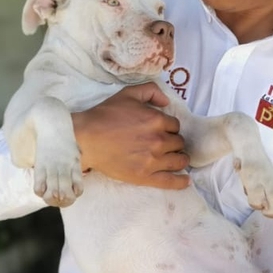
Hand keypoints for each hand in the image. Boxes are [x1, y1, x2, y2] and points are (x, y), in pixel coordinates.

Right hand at [72, 82, 189, 188]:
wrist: (87, 139)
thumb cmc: (105, 115)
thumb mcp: (128, 94)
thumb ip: (151, 91)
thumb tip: (167, 103)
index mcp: (156, 120)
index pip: (175, 125)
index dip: (169, 127)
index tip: (162, 130)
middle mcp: (158, 140)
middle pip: (178, 143)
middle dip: (173, 142)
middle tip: (165, 144)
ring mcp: (153, 160)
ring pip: (179, 160)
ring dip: (179, 158)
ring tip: (175, 158)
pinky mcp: (145, 176)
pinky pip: (170, 181)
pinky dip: (180, 181)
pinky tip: (185, 180)